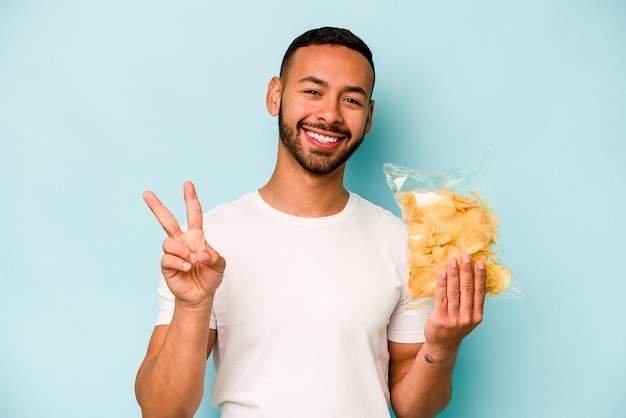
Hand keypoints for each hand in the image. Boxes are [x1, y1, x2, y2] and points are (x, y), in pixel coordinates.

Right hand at [143, 181, 225, 307]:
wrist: (200, 295)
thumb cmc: (210, 276)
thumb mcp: (220, 265)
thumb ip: (214, 256)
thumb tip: (200, 252)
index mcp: (196, 236)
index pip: (193, 214)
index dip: (190, 199)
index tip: (187, 184)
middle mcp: (182, 241)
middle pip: (166, 221)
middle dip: (157, 207)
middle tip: (147, 194)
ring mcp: (173, 253)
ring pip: (168, 243)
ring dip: (182, 250)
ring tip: (193, 261)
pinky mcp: (166, 265)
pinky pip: (168, 258)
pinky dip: (179, 262)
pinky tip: (187, 267)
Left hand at [424, 253, 485, 350]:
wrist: (442, 346)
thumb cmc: (455, 327)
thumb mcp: (469, 317)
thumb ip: (471, 301)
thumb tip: (471, 276)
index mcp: (477, 316)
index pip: (480, 292)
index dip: (480, 276)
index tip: (480, 262)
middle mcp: (467, 318)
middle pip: (467, 290)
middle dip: (466, 271)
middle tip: (465, 256)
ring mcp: (453, 319)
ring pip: (454, 292)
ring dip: (454, 274)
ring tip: (453, 261)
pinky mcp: (440, 319)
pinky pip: (441, 298)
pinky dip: (442, 284)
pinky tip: (443, 273)